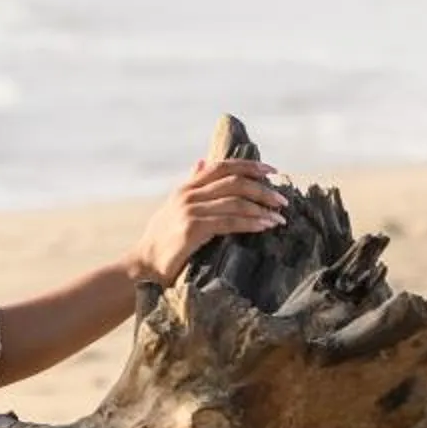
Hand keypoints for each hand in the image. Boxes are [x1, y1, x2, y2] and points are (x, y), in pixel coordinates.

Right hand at [125, 157, 288, 285]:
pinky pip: (230, 222)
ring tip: (279, 218)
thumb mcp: (174, 207)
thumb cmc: (162, 240)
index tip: (272, 171)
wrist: (144, 265)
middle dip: (262, 189)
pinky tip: (265, 226)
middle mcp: (187, 194)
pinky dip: (251, 222)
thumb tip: (201, 162)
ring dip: (261, 208)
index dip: (249, 166)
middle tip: (282, 200)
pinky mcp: (193, 228)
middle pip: (233, 181)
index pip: (221, 166)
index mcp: (185, 187)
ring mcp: (189, 210)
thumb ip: (191, 186)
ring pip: (235, 201)